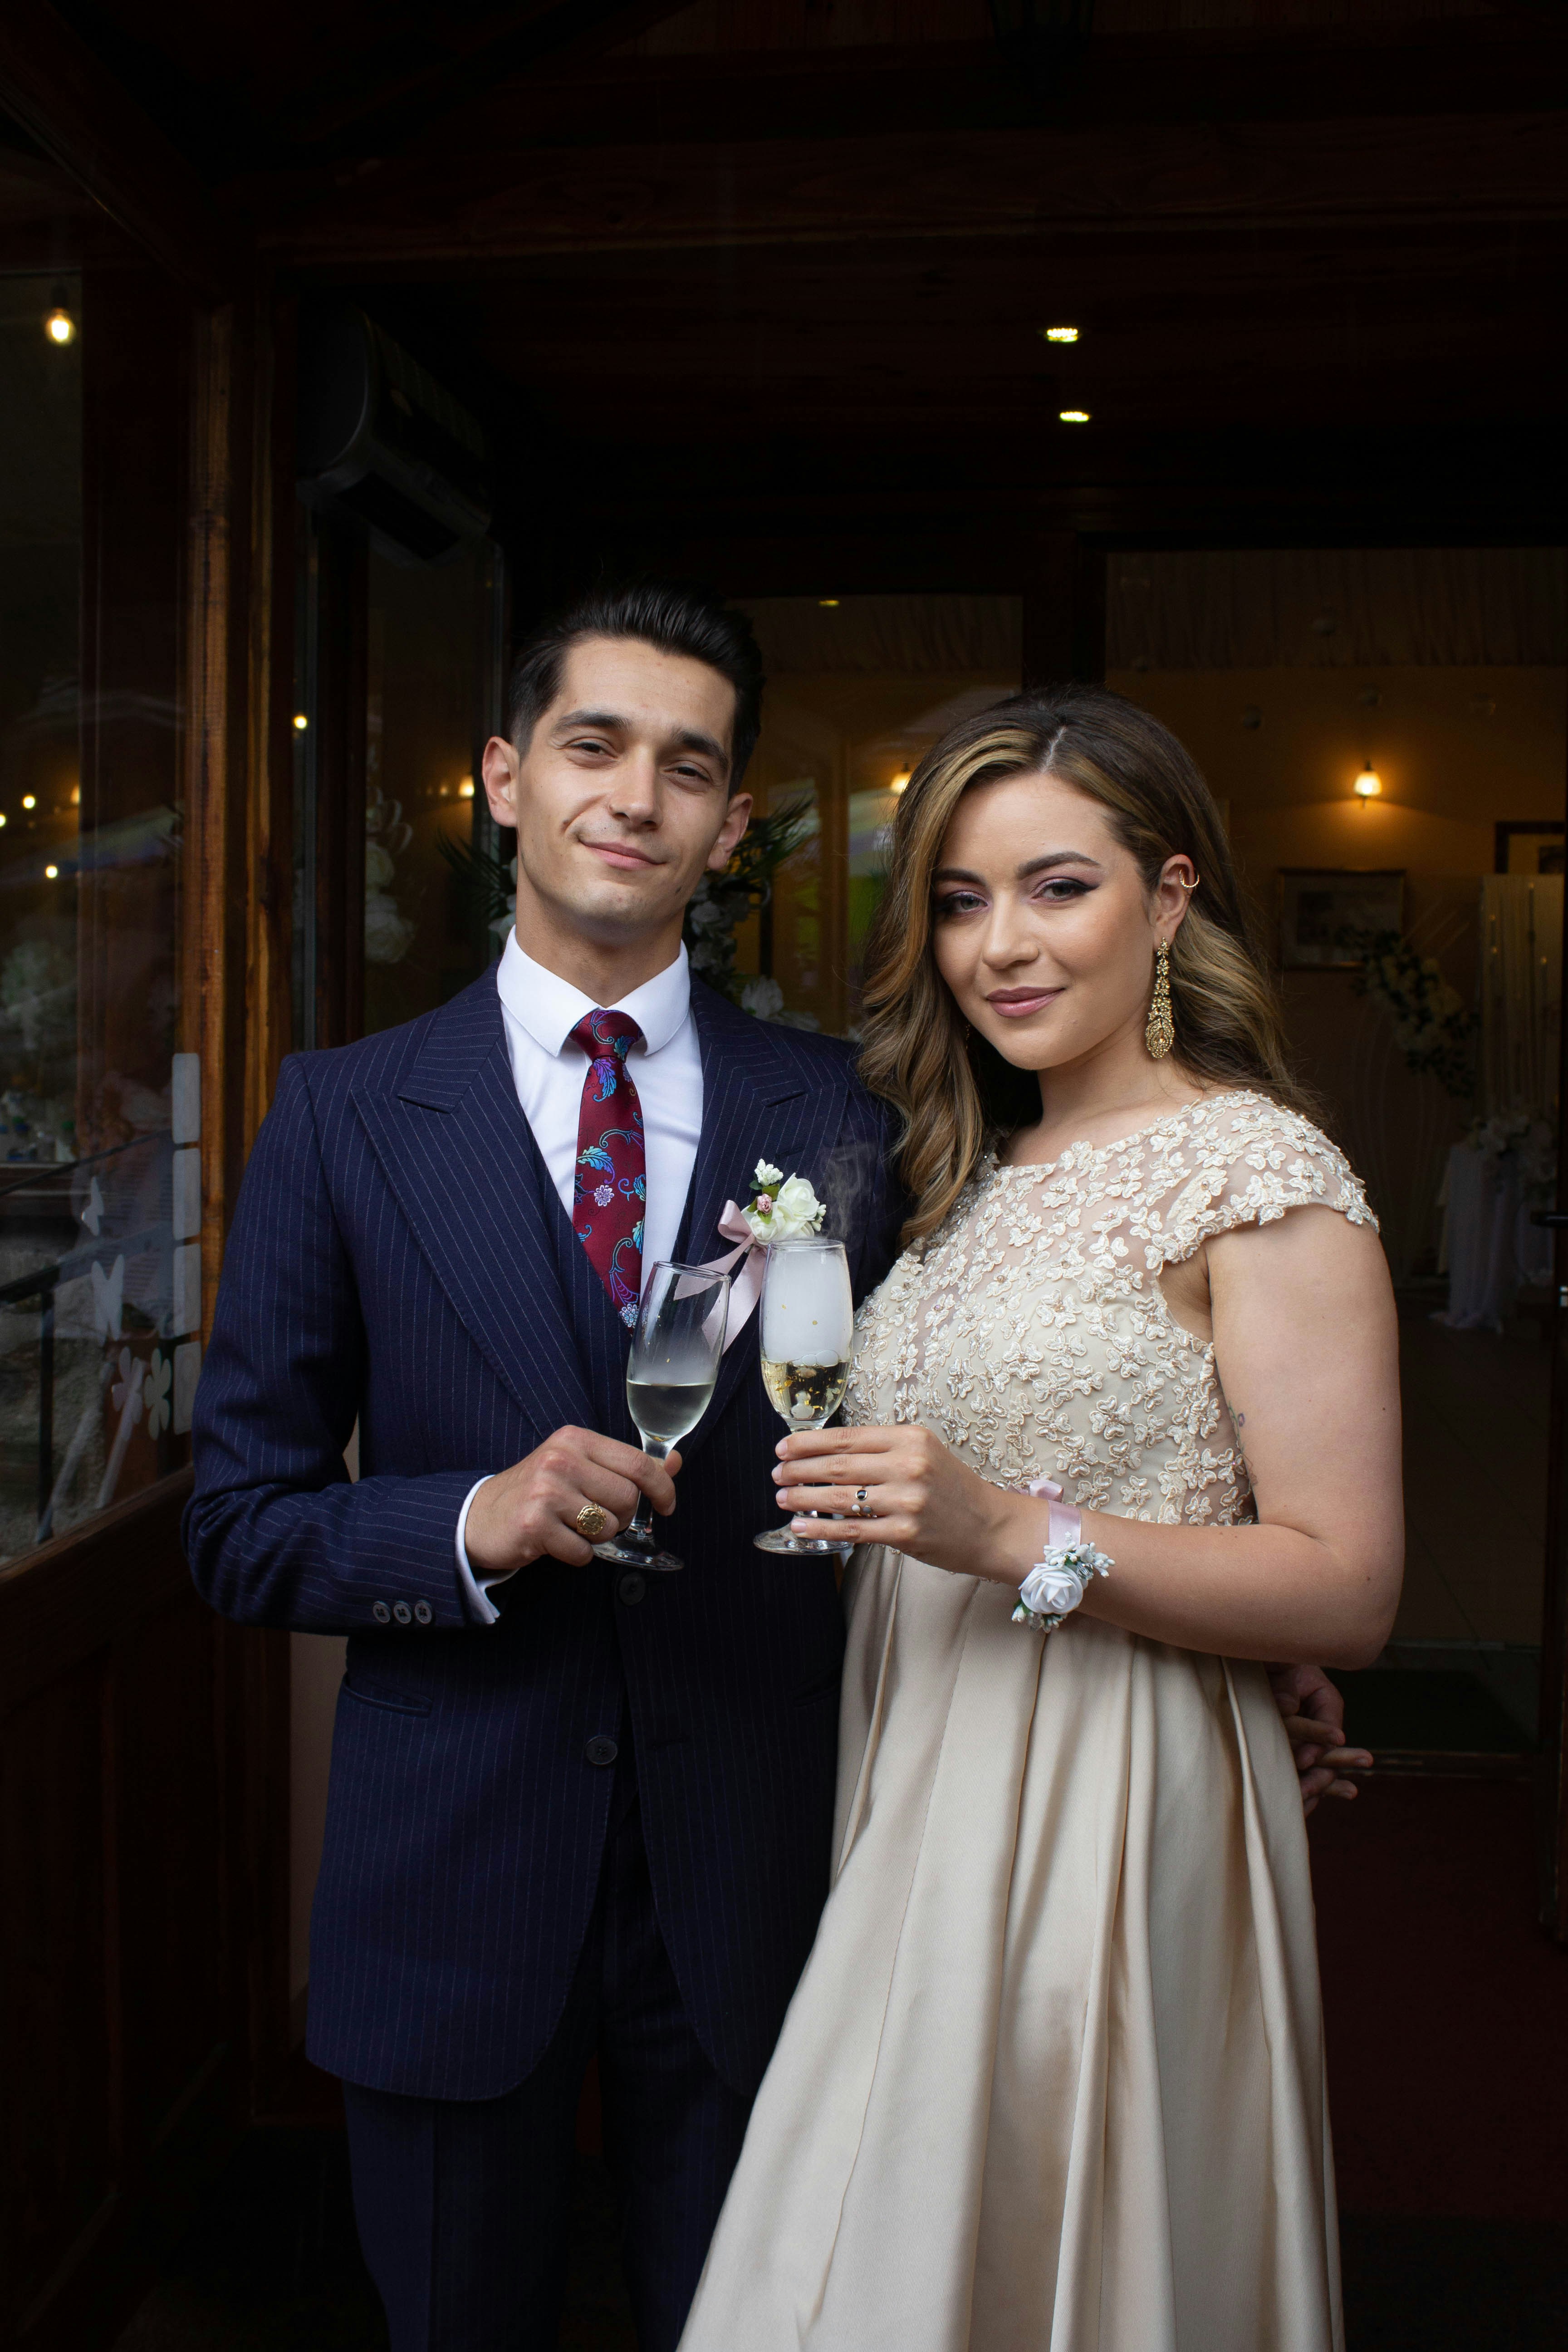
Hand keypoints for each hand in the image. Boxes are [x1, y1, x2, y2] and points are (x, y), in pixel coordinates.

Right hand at [465, 1428, 681, 1573]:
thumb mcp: (580, 1466)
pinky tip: (557, 1541)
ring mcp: (546, 1491)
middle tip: (597, 1518)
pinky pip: (583, 1552)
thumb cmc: (537, 1491)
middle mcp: (561, 1460)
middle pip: (627, 1498)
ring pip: (607, 1526)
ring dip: (597, 1537)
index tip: (666, 1506)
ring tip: (572, 1526)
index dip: (662, 1489)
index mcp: (575, 1440)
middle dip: (621, 1517)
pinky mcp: (534, 1524)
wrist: (480, 1516)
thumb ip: (626, 1464)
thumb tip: (675, 1461)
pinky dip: (577, 1554)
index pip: (638, 1463)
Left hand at [772, 1421, 1021, 1578]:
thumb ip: (883, 1450)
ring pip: (840, 1497)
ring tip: (782, 1497)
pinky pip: (852, 1530)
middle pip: (838, 1465)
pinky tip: (800, 1527)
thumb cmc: (953, 1490)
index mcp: (910, 1439)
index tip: (784, 1447)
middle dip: (799, 1468)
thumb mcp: (924, 1453)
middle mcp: (908, 1466)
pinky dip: (821, 1529)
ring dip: (803, 1497)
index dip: (809, 1443)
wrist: (990, 1526)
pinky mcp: (904, 1533)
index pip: (847, 1437)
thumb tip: (830, 1454)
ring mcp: (906, 1501)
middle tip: (776, 1472)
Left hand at [1268, 1660, 1371, 1814]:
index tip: (1303, 1760)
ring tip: (1302, 1809)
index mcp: (1326, 1702)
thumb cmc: (1273, 1655)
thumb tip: (1285, 1708)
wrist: (1258, 1657)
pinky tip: (1297, 1810)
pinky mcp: (1289, 1745)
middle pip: (1326, 1756)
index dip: (1318, 1746)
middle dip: (1317, 1777)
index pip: (1329, 1730)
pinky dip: (1297, 1788)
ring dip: (1309, 1789)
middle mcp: (1320, 1722)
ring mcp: (1306, 1737)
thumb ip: (1286, 1690)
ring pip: (1314, 1769)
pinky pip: (1298, 1770)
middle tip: (1303, 1793)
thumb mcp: (1283, 1665)